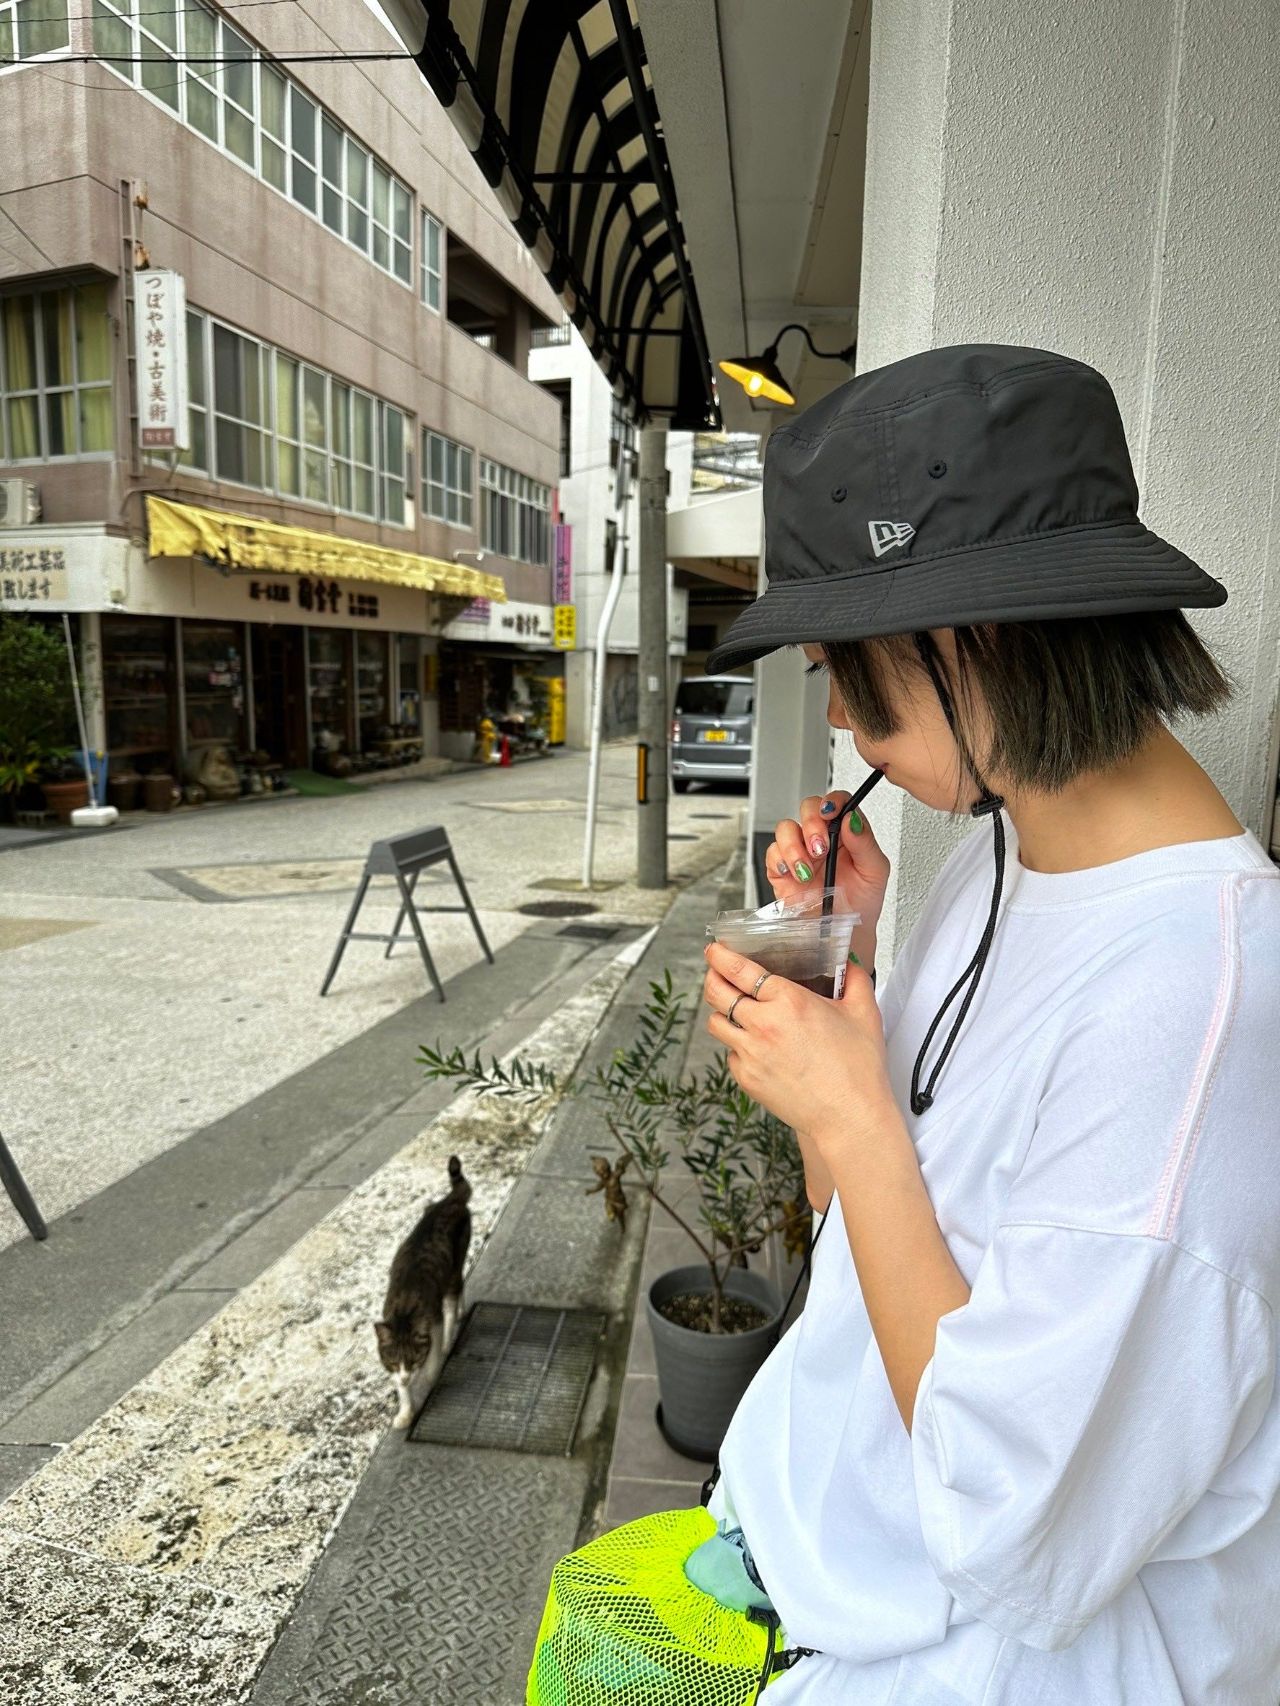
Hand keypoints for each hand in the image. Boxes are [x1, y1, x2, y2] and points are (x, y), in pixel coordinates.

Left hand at [703, 941, 895, 1156]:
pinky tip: (756, 1046)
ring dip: (721, 1012)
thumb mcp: (864, 1013)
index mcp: (788, 1001)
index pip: (739, 970)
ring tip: (734, 1009)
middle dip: (711, 977)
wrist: (850, 1116)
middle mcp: (763, 1024)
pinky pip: (730, 1054)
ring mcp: (750, 1054)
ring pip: (717, 1024)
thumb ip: (855, 980)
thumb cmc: (859, 1067)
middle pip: (717, 993)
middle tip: (714, 972)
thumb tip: (849, 964)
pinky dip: (738, 1046)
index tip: (715, 949)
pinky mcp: (747, 1079)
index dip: (720, 956)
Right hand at [766, 792, 890, 944]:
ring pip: (786, 828)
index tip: (832, 813)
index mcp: (846, 833)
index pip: (837, 803)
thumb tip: (851, 819)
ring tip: (807, 870)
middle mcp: (821, 838)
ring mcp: (800, 853)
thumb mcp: (875, 872)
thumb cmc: (862, 902)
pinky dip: (780, 861)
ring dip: (794, 846)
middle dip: (811, 824)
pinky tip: (793, 874)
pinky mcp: (782, 870)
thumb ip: (865, 843)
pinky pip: (772, 853)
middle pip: (808, 808)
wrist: (845, 934)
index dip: (832, 802)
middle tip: (820, 847)